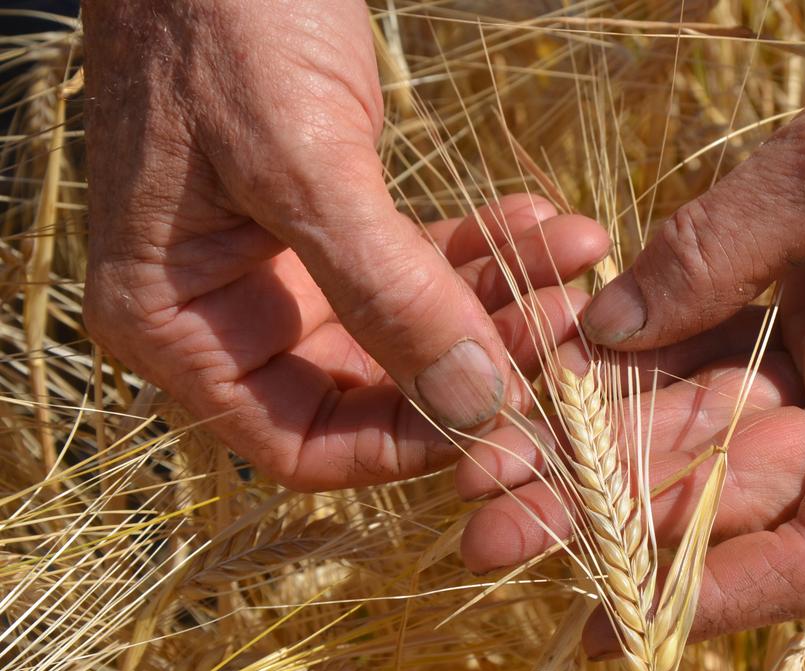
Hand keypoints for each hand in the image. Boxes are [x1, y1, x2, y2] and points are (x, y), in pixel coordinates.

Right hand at [80, 0, 608, 488]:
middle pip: (373, 388)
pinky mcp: (331, 222)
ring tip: (580, 258)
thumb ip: (383, 293)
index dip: (408, 445)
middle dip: (478, 360)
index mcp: (174, 322)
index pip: (300, 442)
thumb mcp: (301, 162)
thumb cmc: (225, 24)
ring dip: (500, 296)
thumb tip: (474, 405)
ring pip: (412, 324)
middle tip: (571, 324)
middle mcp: (226, 312)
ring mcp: (282, 268)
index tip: (510, 417)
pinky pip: (420, 261)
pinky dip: (484, 248)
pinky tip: (550, 224)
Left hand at [458, 0, 804, 642]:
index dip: (718, 590)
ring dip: (613, 445)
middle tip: (500, 527)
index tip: (612, 616)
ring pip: (719, 428)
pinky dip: (644, 365)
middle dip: (624, 512)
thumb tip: (605, 329)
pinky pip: (720, 356)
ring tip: (500, 468)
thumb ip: (715, 254)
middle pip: (751, 494)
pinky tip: (556, 380)